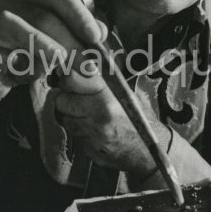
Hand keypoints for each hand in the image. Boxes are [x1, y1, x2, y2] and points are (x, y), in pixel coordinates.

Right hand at [0, 0, 105, 114]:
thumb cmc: (23, 61)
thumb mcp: (55, 49)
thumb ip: (77, 38)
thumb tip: (101, 32)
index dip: (78, 13)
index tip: (96, 37)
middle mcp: (5, 5)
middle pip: (39, 13)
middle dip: (68, 40)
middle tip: (87, 64)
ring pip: (11, 23)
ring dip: (40, 44)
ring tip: (59, 62)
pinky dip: (12, 63)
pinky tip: (24, 74)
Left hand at [54, 66, 170, 176]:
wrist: (149, 150)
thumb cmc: (140, 118)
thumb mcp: (128, 91)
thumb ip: (103, 78)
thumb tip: (81, 61)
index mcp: (107, 97)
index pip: (71, 80)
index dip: (69, 78)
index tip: (72, 78)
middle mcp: (98, 116)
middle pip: (62, 100)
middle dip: (67, 98)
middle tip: (79, 97)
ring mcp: (92, 135)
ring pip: (64, 118)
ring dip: (71, 115)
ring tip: (87, 113)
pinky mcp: (88, 149)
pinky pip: (73, 135)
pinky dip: (78, 130)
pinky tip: (92, 128)